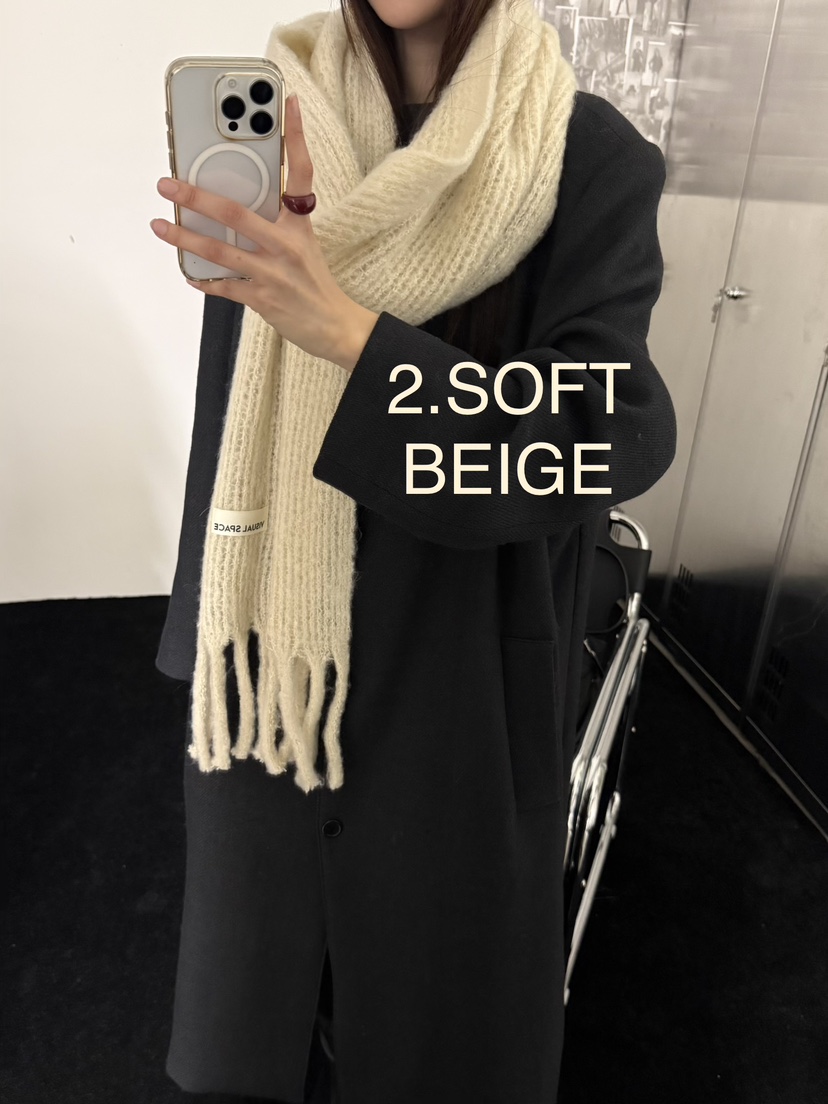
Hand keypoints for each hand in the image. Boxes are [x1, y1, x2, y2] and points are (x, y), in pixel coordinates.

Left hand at [150, 92, 378, 373]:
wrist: (335, 326)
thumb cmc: (316, 284)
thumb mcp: (304, 244)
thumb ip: (276, 222)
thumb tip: (236, 207)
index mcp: (300, 225)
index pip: (300, 174)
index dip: (296, 138)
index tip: (289, 105)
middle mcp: (286, 245)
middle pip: (235, 213)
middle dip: (196, 198)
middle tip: (168, 184)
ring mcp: (272, 273)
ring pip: (220, 251)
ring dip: (185, 239)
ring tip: (160, 226)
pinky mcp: (262, 299)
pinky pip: (225, 288)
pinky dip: (205, 281)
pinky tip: (190, 275)